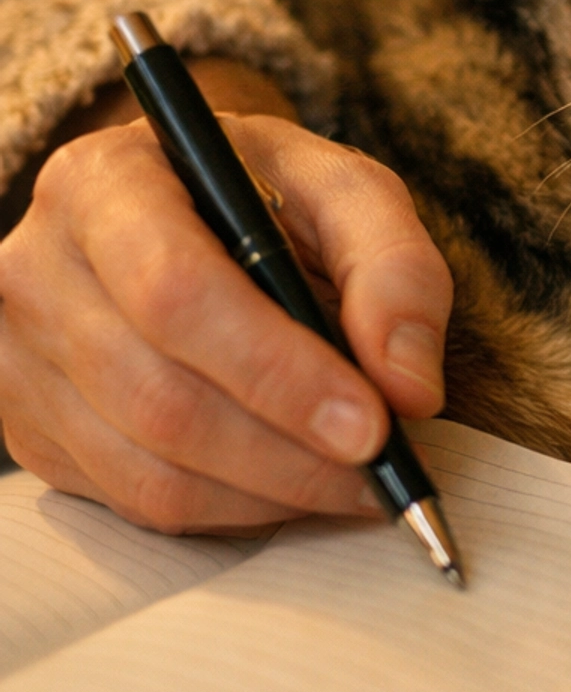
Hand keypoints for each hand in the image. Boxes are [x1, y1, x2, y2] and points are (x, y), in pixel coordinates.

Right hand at [0, 66, 452, 532]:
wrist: (183, 209)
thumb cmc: (264, 196)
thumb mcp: (342, 191)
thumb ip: (394, 268)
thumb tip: (410, 388)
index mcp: (106, 182)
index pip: (176, 292)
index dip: (278, 371)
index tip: (372, 422)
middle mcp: (39, 269)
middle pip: (160, 397)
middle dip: (289, 452)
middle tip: (381, 469)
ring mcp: (20, 358)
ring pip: (148, 471)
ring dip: (270, 493)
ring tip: (353, 480)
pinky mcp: (31, 430)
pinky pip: (135, 504)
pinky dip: (231, 510)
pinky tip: (290, 481)